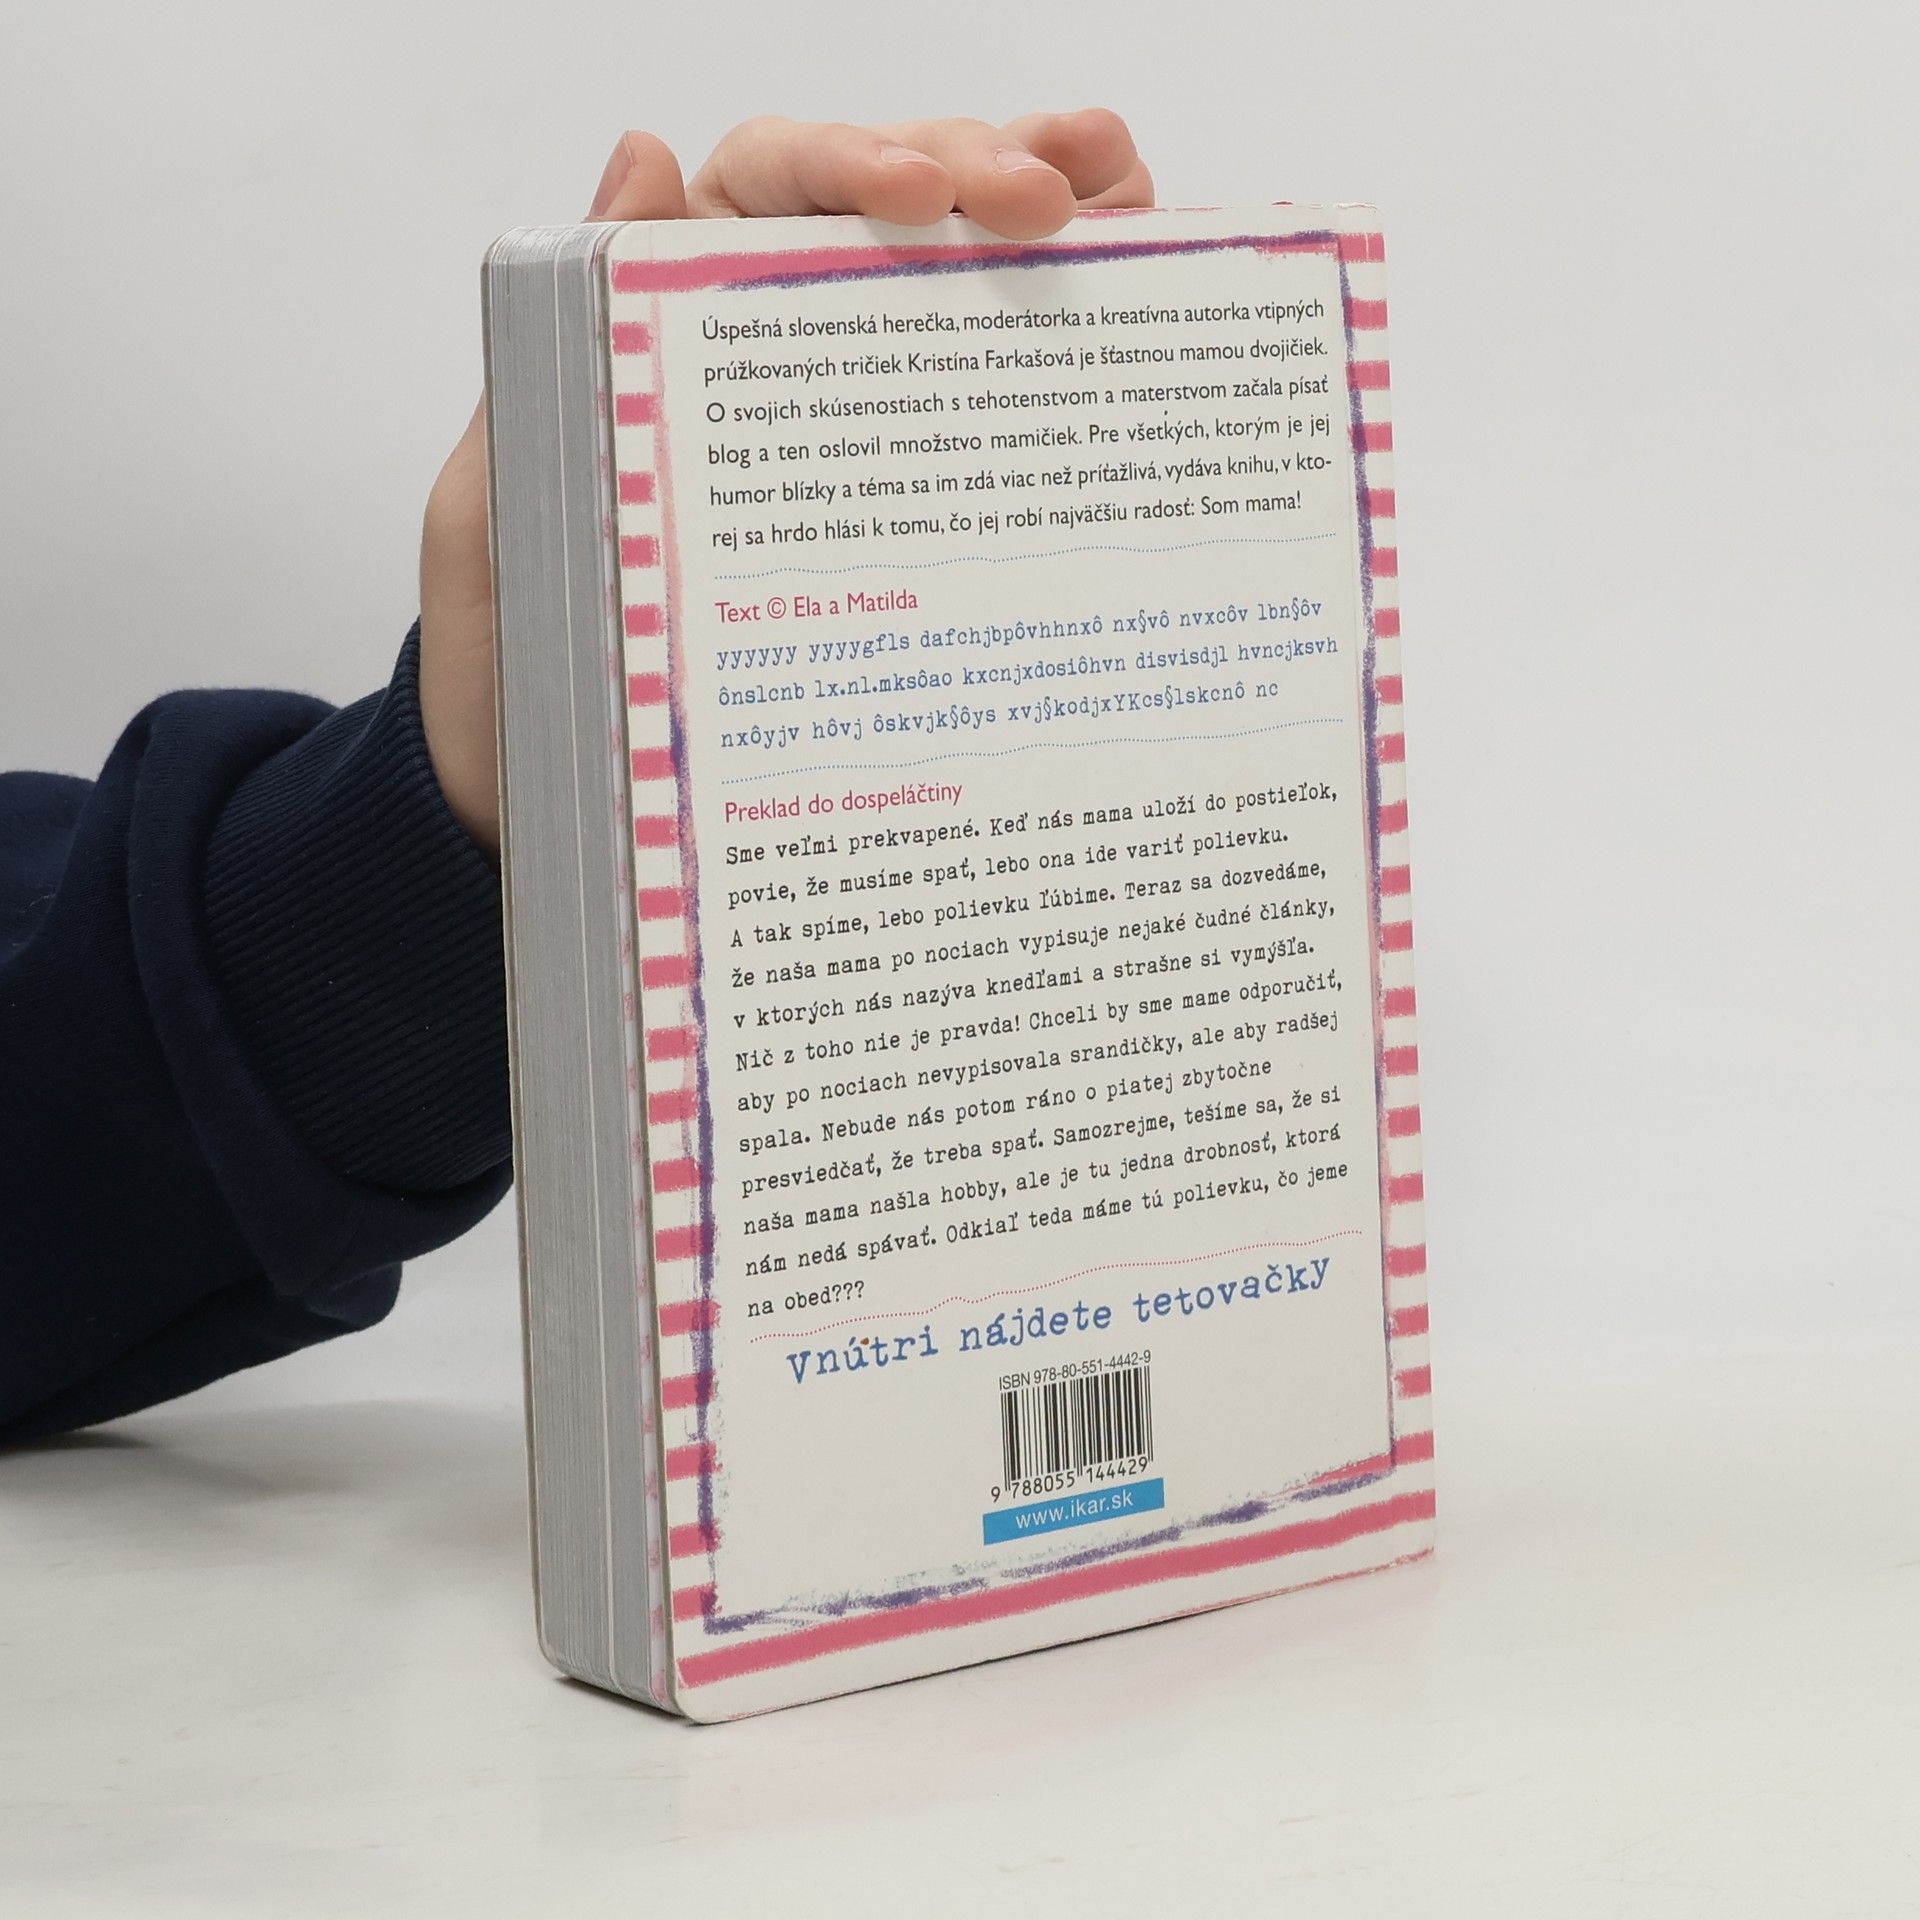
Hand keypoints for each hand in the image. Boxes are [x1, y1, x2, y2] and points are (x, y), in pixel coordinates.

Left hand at [418, 111, 1153, 851]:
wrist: (557, 836)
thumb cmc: (516, 686)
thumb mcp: (496, 522)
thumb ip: (556, 355)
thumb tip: (646, 159)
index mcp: (668, 341)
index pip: (767, 192)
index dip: (848, 163)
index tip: (919, 196)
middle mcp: (773, 373)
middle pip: (893, 217)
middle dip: (983, 175)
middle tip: (1055, 201)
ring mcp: (861, 449)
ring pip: (965, 292)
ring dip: (1058, 221)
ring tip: (1130, 204)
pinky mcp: (920, 537)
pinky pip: (1002, 421)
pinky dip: (1077, 343)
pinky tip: (1139, 293)